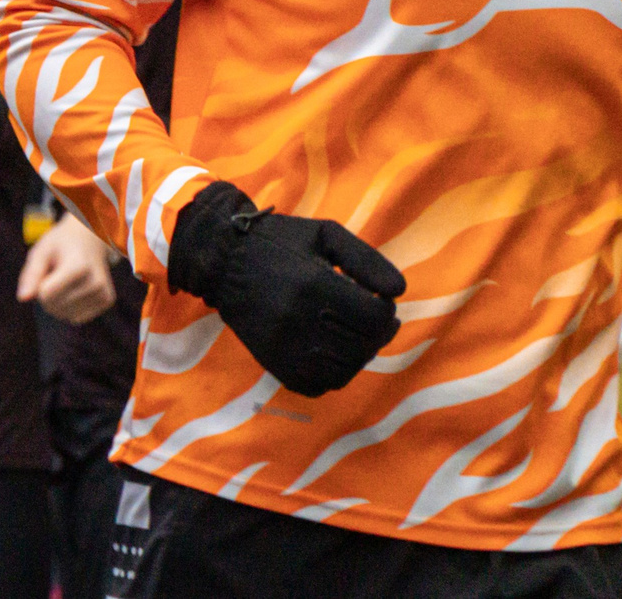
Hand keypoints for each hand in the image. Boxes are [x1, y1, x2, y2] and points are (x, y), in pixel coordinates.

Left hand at [19, 215, 117, 322]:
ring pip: (66, 315)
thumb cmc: (61, 244)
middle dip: (47, 295)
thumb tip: (22, 298)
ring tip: (67, 279)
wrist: (91, 237)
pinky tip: (76, 288)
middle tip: (57, 273)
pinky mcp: (107, 301)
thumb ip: (31, 274)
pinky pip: (77, 318)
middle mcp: (95, 282)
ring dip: (59, 302)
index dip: (38, 284)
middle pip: (54, 307)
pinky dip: (70, 308)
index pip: (45, 294)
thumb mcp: (42, 251)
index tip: (46, 269)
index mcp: (79, 266)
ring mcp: (104, 293)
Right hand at [166, 180, 404, 396]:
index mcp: (315, 284)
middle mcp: (299, 320)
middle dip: (375, 334)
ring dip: (356, 356)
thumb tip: (399, 291)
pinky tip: (328, 352)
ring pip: (343, 371)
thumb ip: (366, 259)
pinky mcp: (271, 362)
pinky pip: (315, 386)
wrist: (222, 259)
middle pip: (363, 347)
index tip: (378, 301)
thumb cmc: (279, 242)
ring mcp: (283, 345)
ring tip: (350, 336)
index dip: (386, 312)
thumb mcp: (325, 234)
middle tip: (368, 318)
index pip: (375, 318)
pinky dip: (330, 374)